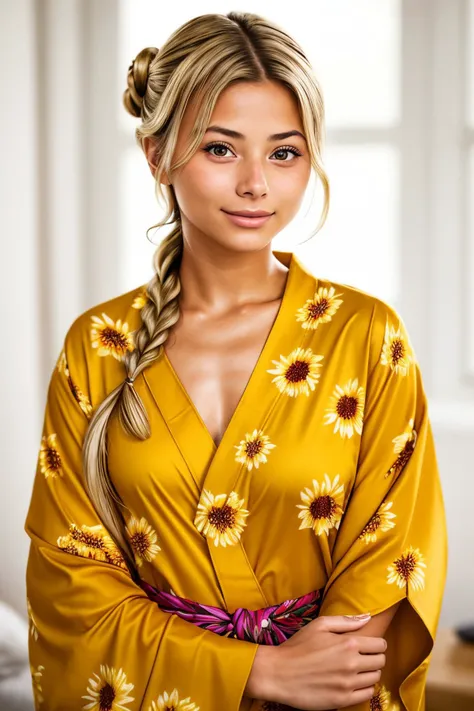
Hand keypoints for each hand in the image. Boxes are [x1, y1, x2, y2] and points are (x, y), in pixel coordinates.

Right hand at [247, 614, 385, 709]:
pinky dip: (364, 688)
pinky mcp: (343, 700)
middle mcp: (352, 664)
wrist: (279, 673)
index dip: (376, 644)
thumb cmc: (298, 646)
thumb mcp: (319, 625)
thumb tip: (368, 618)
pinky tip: (352, 683)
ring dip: (369, 673)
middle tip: (362, 658)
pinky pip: (367, 694)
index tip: (368, 646)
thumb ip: (346, 621)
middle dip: (374, 658)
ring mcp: (348, 684)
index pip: (380, 645)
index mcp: (348, 643)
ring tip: (355, 670)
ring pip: (375, 678)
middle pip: (380, 662)